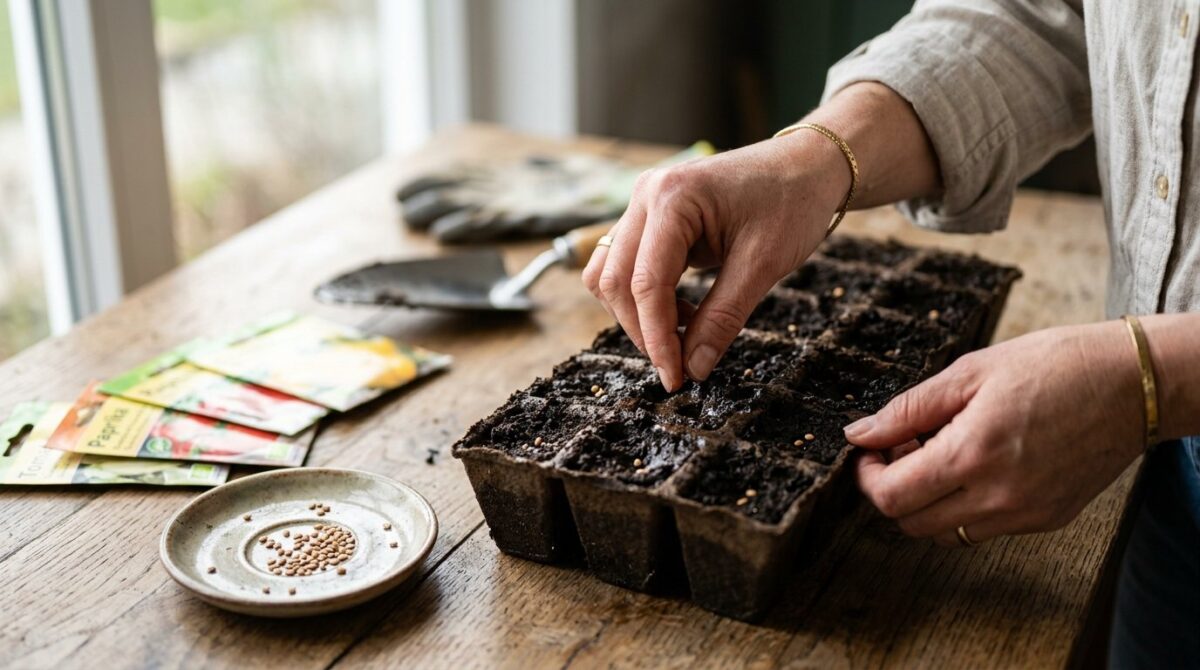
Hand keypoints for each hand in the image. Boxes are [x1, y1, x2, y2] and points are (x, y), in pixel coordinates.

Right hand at [581, 133, 848, 390]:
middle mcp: (646, 194)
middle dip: (641, 330)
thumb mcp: (764, 265)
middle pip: (615, 280)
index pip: (645, 282)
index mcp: (673, 198)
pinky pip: (625, 264)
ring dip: (636, 314)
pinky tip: (681, 311)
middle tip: (678, 366)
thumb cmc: (793, 202)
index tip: (675, 378)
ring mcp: (643, 203)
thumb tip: (693, 368)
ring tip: (684, 331)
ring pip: (609, 274)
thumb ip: (723, 318)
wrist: (808, 165)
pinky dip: (644, 297)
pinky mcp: (649, 217)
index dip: (656, 337)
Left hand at [848, 321, 1145, 545]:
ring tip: (942, 454)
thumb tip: (859, 434)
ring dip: (928, 502)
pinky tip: (979, 465)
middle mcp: (998, 496)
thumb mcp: (969, 372)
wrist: (1132, 384)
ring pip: (946, 533)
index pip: (891, 498)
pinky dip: (966, 505)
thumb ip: (907, 409)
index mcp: (972, 454)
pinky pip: (985, 528)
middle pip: (911, 524)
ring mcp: (1025, 514)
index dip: (868, 477)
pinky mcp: (1047, 519)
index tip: (871, 451)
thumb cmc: (1053, 365)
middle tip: (904, 448)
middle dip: (894, 489)